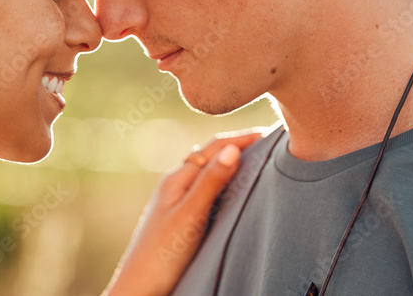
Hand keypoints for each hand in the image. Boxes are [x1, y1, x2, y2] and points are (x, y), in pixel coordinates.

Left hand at [102, 129, 267, 295]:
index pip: (215, 147)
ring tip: (258, 159)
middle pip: (212, 155)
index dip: (243, 138)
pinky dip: (224, 182)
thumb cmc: (161, 254)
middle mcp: (176, 184)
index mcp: (178, 178)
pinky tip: (234, 191)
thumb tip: (233, 149)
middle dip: (239, 146)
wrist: (139, 288)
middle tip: (270, 142)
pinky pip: (206, 189)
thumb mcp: (190, 216)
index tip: (273, 132)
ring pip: (209, 172)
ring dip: (231, 162)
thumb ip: (211, 182)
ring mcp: (176, 200)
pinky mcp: (180, 217)